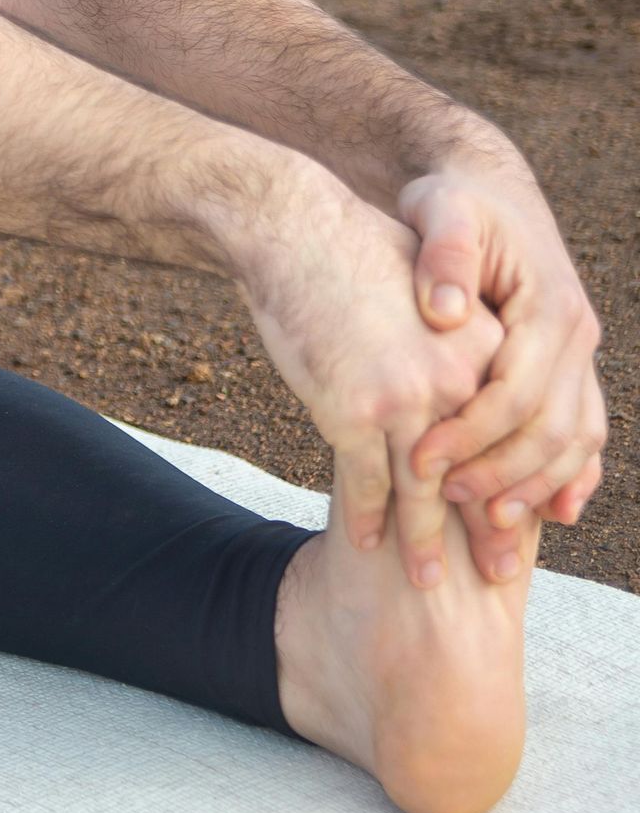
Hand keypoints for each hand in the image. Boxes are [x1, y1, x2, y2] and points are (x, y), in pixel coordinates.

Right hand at [235, 167, 505, 590]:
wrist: (296, 230)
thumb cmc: (358, 255)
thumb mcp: (434, 290)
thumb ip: (461, 342)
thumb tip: (472, 383)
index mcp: (486, 349)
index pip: (509, 437)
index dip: (514, 487)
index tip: (517, 524)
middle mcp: (458, 380)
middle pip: (477, 474)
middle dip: (483, 534)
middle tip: (494, 579)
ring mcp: (406, 400)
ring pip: (422, 491)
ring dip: (423, 544)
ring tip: (426, 582)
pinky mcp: (351, 412)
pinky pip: (362, 482)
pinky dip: (364, 517)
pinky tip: (365, 542)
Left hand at [400, 162, 605, 558]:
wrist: (487, 192)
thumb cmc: (454, 204)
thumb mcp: (442, 210)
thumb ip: (443, 254)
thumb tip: (444, 310)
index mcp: (548, 303)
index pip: (516, 390)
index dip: (470, 433)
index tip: (418, 462)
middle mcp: (576, 334)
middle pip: (552, 427)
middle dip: (501, 473)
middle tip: (446, 504)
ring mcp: (580, 356)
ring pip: (575, 439)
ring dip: (536, 485)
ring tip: (490, 524)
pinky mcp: (570, 370)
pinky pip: (584, 433)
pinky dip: (572, 475)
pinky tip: (552, 513)